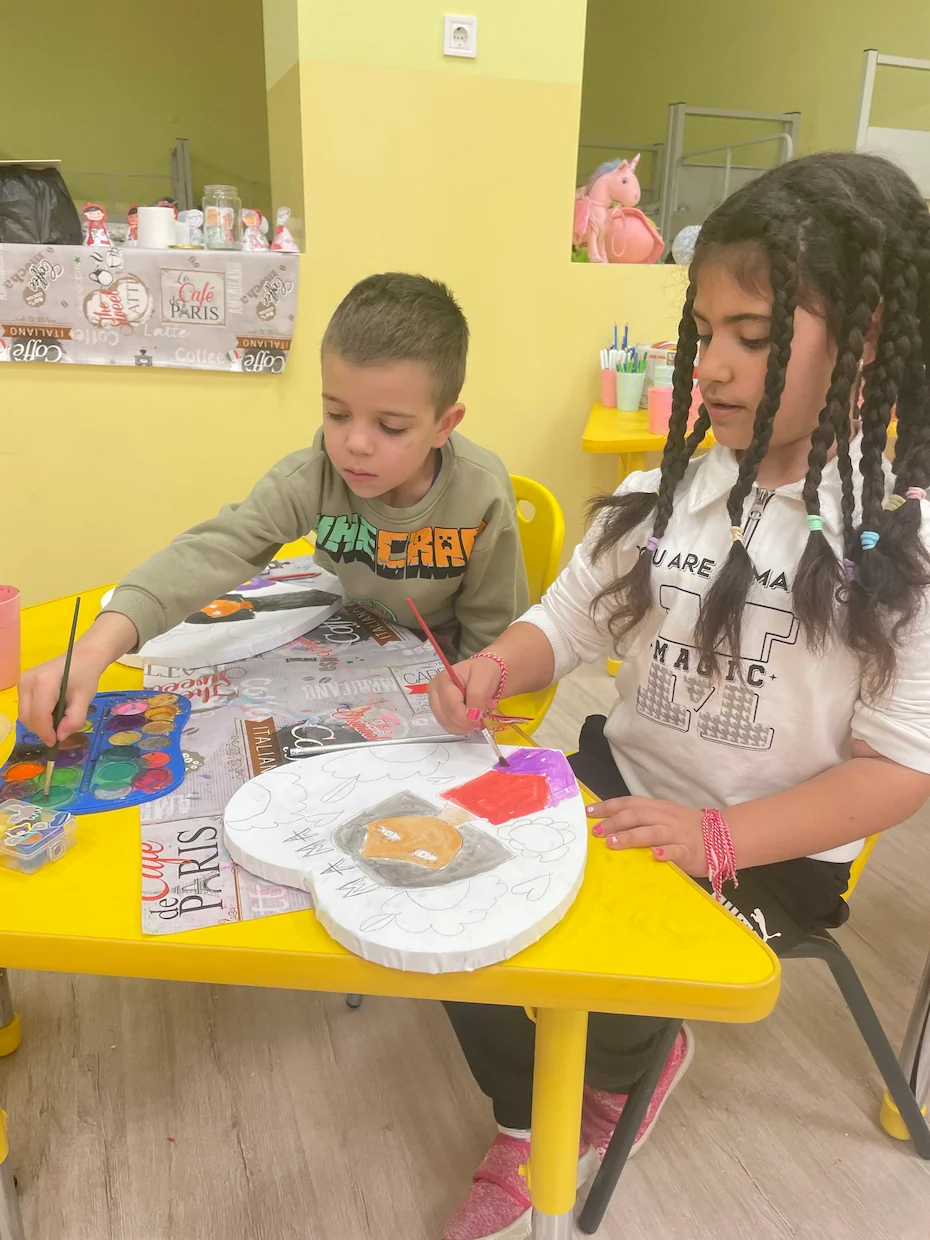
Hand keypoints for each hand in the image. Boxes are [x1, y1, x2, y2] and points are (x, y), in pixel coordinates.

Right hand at [18, 612, 137, 745]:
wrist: (81, 658)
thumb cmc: (85, 676)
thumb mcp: (84, 699)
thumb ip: (74, 720)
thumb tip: (60, 737)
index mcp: (44, 681)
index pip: (39, 713)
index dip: (46, 732)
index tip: (55, 742)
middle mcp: (27, 680)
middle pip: (27, 716)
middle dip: (42, 730)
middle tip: (58, 734)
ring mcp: (22, 682)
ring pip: (24, 714)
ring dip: (38, 724)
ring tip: (57, 722)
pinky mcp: (22, 685)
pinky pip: (25, 708)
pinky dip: (36, 717)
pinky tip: (51, 714)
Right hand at [427, 656, 502, 733]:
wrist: (483, 672)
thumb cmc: (483, 671)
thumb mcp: (484, 677)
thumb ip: (477, 695)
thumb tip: (472, 715)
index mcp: (443, 679)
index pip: (451, 705)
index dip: (466, 716)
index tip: (480, 717)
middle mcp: (435, 691)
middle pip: (446, 716)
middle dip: (465, 723)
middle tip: (480, 720)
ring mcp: (435, 702)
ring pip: (446, 724)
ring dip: (463, 727)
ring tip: (476, 719)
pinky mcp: (440, 711)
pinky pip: (448, 726)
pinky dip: (461, 728)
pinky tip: (469, 722)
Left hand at [586, 796, 707, 876]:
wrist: (723, 836)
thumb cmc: (686, 828)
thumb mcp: (664, 817)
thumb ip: (642, 819)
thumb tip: (610, 824)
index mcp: (657, 807)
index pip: (629, 803)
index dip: (608, 806)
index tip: (588, 813)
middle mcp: (665, 818)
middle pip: (637, 815)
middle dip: (614, 822)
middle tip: (596, 832)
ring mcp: (677, 834)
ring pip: (652, 832)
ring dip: (631, 836)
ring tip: (613, 842)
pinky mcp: (689, 851)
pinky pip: (677, 850)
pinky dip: (666, 852)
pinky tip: (655, 855)